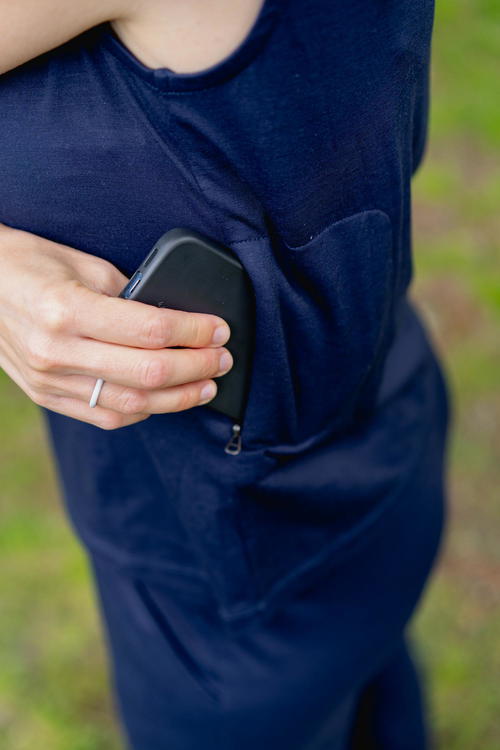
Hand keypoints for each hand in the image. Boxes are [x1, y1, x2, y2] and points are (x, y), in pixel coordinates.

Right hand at [0, 223, 232, 429]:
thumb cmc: (29, 265)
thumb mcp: (84, 265)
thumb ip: (130, 295)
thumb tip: (175, 320)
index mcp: (68, 310)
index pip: (152, 331)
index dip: (196, 333)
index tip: (220, 330)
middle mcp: (58, 351)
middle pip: (149, 373)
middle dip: (197, 367)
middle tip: (223, 359)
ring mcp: (51, 380)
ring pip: (133, 404)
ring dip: (179, 398)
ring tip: (206, 386)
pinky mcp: (48, 396)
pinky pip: (107, 416)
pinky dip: (144, 411)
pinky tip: (165, 399)